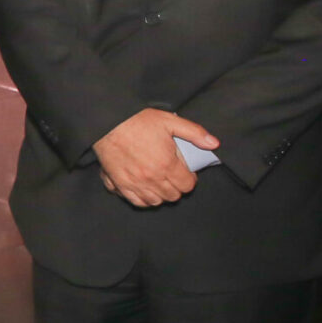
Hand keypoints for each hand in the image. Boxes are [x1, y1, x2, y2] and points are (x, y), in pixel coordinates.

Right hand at [93, 109, 218, 207]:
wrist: (107, 122)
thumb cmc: (137, 121)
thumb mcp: (169, 121)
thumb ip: (194, 133)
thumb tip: (214, 143)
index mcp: (166, 163)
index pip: (187, 185)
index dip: (190, 179)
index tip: (185, 172)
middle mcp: (152, 178)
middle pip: (173, 196)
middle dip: (177, 187)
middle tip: (173, 175)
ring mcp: (135, 183)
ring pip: (156, 202)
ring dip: (162, 194)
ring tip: (160, 182)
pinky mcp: (120, 184)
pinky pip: (137, 202)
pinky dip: (144, 199)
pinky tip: (146, 189)